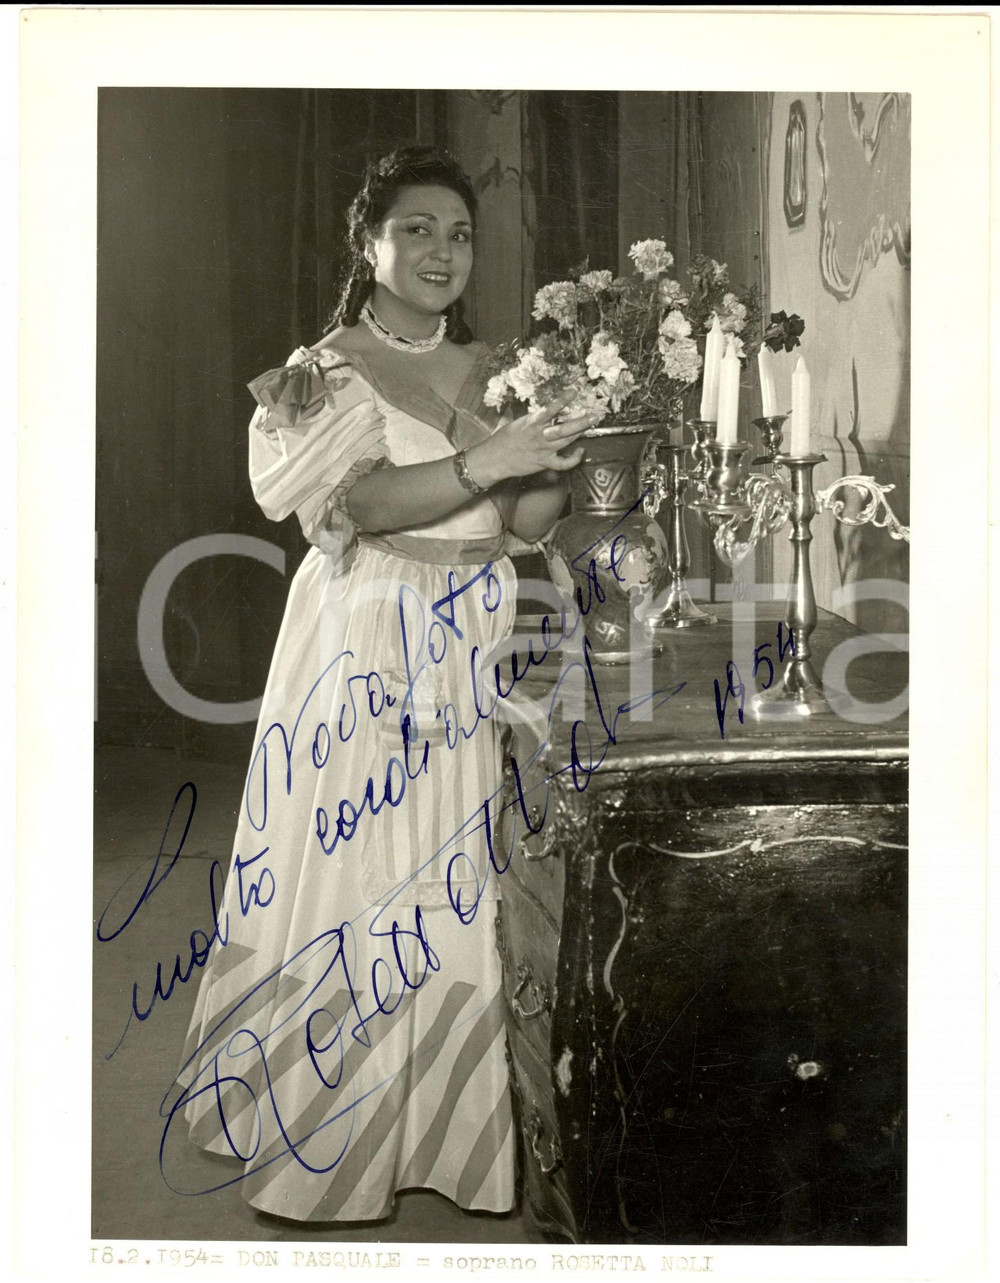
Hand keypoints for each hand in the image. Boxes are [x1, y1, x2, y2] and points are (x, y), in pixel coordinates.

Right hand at [468, 392, 594, 485]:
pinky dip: (573, 459)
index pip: (550, 409)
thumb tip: (546, 412)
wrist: (494, 458)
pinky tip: (580, 452)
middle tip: (595, 415)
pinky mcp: (543, 463)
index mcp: (532, 422)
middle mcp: (539, 435)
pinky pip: (562, 463)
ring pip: (566, 442)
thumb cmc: (504, 439)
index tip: (574, 392)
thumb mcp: (518, 423)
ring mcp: (542, 450)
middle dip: (581, 422)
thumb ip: (534, 419)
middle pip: (564, 428)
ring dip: (580, 433)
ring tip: (591, 425)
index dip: (563, 400)